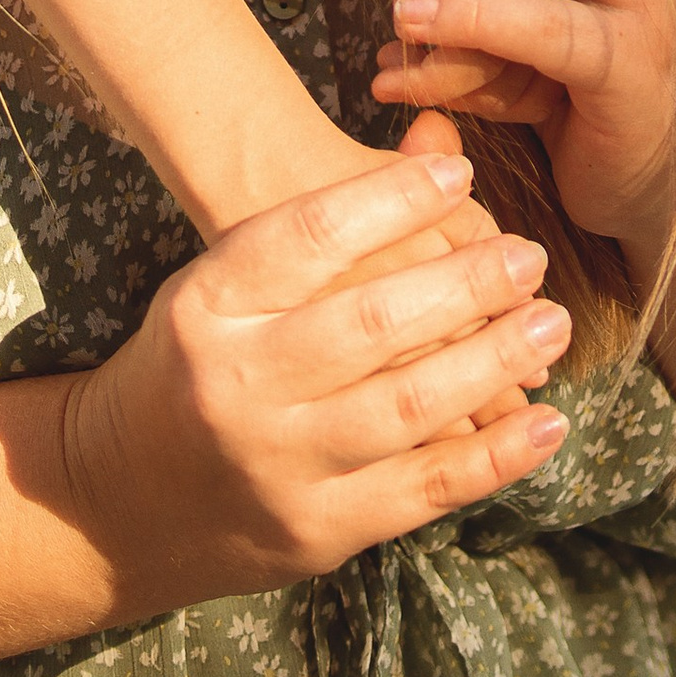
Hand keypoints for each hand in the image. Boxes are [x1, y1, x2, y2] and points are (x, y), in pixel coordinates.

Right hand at [59, 148, 570, 604]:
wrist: (124, 500)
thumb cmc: (196, 362)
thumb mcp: (220, 284)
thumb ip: (319, 229)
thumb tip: (439, 145)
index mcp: (208, 304)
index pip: (309, 236)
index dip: (393, 200)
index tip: (461, 173)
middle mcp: (240, 384)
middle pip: (369, 322)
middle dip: (464, 284)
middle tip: (528, 254)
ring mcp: (281, 466)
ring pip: (408, 405)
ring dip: (495, 361)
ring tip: (551, 323)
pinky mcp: (321, 532)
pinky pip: (425, 488)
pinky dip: (496, 456)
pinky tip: (547, 421)